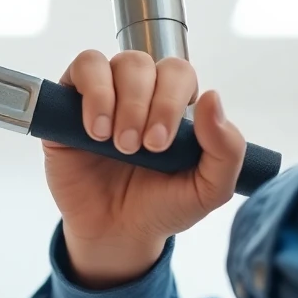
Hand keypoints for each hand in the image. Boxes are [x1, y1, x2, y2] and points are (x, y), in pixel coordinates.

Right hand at [43, 50, 246, 288]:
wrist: (116, 234)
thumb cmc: (162, 206)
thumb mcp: (208, 189)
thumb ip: (226, 149)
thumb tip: (213, 97)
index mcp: (174, 103)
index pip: (178, 72)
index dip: (171, 100)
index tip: (160, 144)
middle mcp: (140, 92)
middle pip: (144, 63)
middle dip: (142, 106)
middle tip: (137, 149)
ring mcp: (104, 93)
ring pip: (116, 63)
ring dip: (118, 102)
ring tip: (115, 143)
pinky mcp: (70, 103)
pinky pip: (82, 68)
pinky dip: (92, 94)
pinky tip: (95, 131)